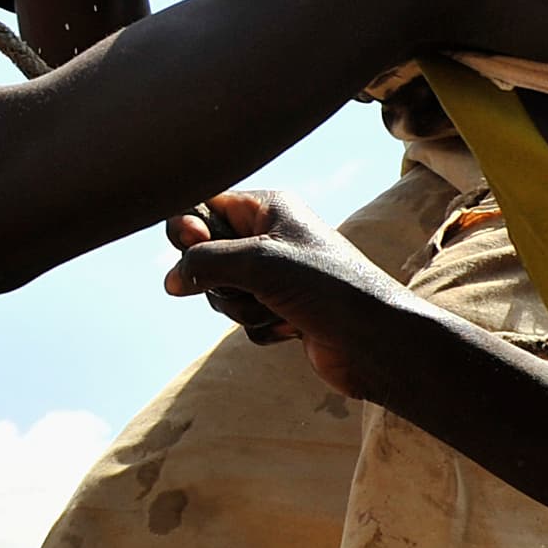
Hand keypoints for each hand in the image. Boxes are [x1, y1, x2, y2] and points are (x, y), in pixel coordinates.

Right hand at [159, 191, 428, 401]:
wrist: (377, 341)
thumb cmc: (328, 286)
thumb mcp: (257, 261)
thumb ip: (203, 261)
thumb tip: (170, 280)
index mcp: (268, 208)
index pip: (205, 205)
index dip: (188, 227)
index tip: (189, 241)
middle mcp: (271, 237)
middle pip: (206, 254)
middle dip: (219, 279)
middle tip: (247, 284)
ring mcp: (276, 276)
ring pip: (222, 292)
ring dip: (243, 307)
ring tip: (280, 309)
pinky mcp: (282, 310)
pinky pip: (243, 319)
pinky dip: (262, 327)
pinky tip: (293, 328)